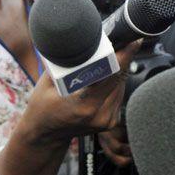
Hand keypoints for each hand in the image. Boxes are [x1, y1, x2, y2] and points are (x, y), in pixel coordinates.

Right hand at [0, 41, 139, 174]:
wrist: (45, 134)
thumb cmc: (42, 107)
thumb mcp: (47, 82)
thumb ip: (65, 62)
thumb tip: (80, 41)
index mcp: (84, 104)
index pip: (111, 74)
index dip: (124, 55)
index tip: (132, 40)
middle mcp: (99, 114)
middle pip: (119, 78)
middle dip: (120, 58)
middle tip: (117, 42)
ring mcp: (107, 120)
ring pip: (121, 85)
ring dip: (117, 70)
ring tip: (103, 60)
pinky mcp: (111, 121)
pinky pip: (118, 94)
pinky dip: (113, 83)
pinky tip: (100, 79)